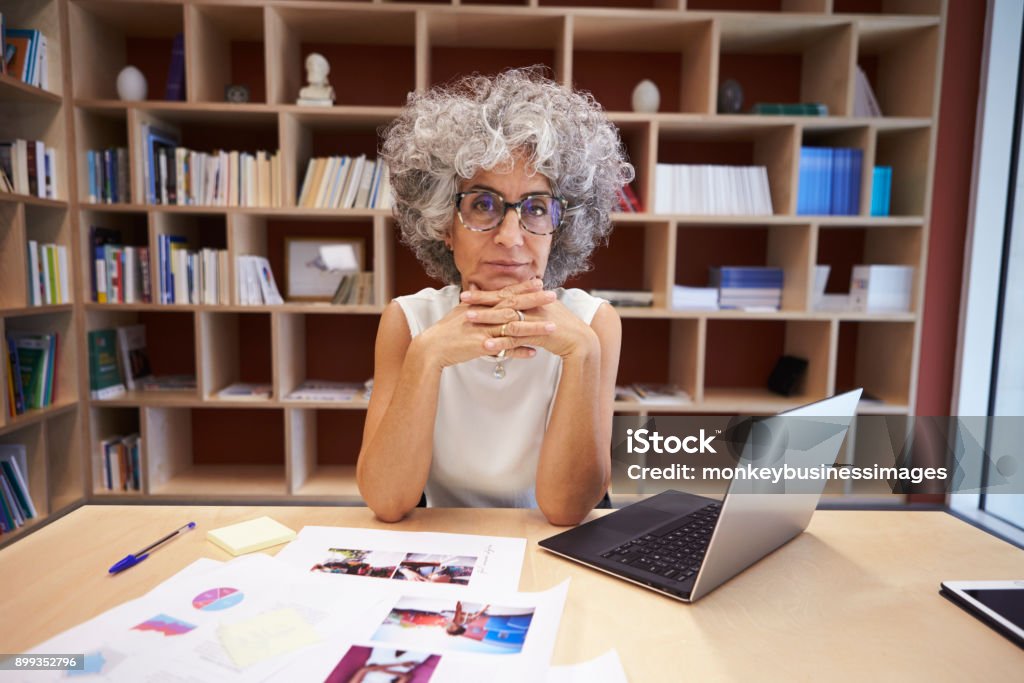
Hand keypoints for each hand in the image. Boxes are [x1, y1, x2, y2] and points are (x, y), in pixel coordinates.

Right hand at [414, 279, 556, 369]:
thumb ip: (475, 305)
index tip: (539, 282)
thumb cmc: (445, 331)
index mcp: (480, 305)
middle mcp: (483, 315)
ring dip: (534, 327)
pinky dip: (519, 351)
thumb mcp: (461, 312)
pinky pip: (504, 349)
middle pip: (513, 305)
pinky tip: (534, 353)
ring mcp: (483, 330)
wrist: (431, 347)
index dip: (522, 288)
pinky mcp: (481, 346)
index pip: (505, 293)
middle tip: (553, 296)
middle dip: (534, 301)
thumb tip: (480, 294)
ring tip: (552, 327)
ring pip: (513, 326)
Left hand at [460, 281, 598, 360]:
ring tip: (468, 318)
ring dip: (487, 318)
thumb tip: (518, 302)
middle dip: (482, 300)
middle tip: (463, 298)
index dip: (488, 293)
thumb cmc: (564, 328)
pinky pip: (517, 339)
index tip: (469, 291)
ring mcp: (536, 320)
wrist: (582, 341)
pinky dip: (501, 343)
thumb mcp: (546, 313)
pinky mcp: (538, 336)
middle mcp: (534, 306)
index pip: (507, 293)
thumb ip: (532, 306)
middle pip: (504, 301)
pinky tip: (486, 346)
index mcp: (534, 300)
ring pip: (507, 318)